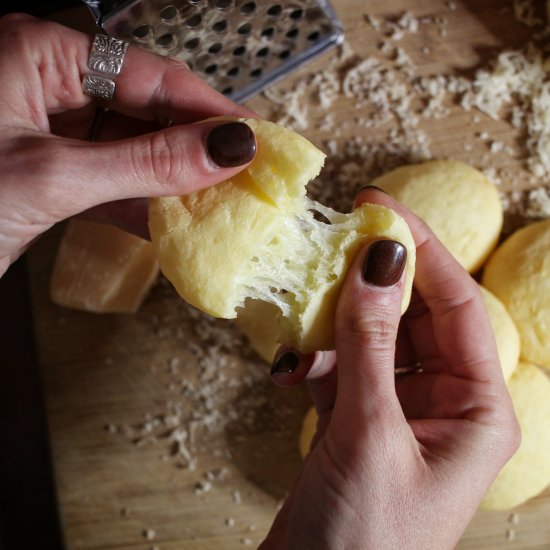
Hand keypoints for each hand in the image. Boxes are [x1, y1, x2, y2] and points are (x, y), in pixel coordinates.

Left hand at [0, 14, 256, 275]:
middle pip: (144, 109)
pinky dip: (141, 203)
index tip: (254, 137)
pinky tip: (172, 222)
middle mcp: (45, 84)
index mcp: (37, 53)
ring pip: (131, 148)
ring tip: (219, 200)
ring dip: (172, 179)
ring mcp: (48, 131)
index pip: (149, 73)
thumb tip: (227, 149)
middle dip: (194, 146)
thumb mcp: (56, 177)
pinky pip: (110, 180)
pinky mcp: (49, 173)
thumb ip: (147, 163)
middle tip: (244, 173)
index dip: (207, 108)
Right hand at [263, 188, 519, 548]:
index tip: (383, 208)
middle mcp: (444, 402)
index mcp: (478, 409)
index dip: (421, 251)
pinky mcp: (358, 419)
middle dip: (373, 281)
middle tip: (337, 239)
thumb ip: (368, 342)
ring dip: (336, 322)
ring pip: (372, 337)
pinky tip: (292, 367)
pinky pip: (342, 366)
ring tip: (305, 310)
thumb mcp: (368, 431)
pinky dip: (316, 359)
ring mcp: (398, 408)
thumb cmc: (364, 539)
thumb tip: (376, 259)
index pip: (457, 306)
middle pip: (413, 315)